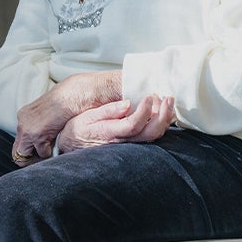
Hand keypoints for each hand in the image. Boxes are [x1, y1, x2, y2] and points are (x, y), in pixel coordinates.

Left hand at [12, 71, 121, 164]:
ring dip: (40, 155)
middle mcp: (22, 122)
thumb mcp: (49, 116)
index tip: (40, 154)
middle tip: (46, 156)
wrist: (72, 94)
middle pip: (17, 152)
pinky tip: (57, 141)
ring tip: (52, 148)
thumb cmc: (66, 102)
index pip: (18, 142)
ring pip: (24, 155)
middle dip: (31, 158)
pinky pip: (41, 152)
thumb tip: (45, 142)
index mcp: (24, 116)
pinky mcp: (35, 134)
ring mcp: (26, 128)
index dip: (29, 152)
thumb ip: (43, 127)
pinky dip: (50, 151)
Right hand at [55, 95, 175, 151]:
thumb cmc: (79, 130)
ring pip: (154, 136)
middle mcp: (123, 142)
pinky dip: (160, 123)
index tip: (149, 96)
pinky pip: (151, 136)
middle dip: (163, 114)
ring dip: (165, 119)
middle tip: (167, 97)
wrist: (73, 146)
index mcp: (111, 132)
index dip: (145, 110)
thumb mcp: (87, 117)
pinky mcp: (133, 144)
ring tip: (168, 102)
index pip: (134, 124)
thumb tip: (126, 103)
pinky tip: (162, 112)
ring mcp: (130, 145)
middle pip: (151, 133)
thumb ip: (108, 110)